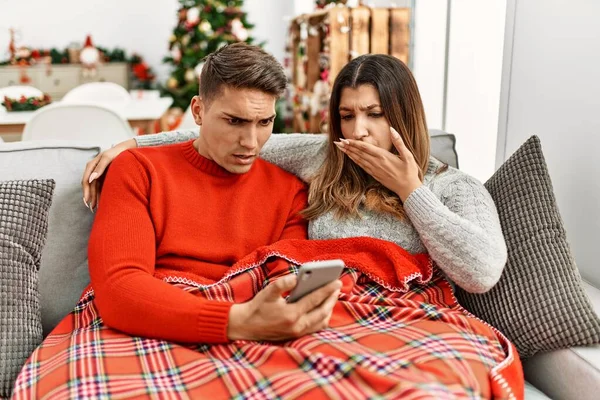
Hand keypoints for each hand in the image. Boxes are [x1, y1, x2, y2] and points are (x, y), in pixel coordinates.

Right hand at [82, 138, 136, 210]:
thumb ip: (99, 168)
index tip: (87, 200)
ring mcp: (98, 173)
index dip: (86, 191)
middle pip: (89, 186)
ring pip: (94, 188)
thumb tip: (91, 179)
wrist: (126, 150)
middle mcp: (93, 170)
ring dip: (94, 197)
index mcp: (91, 165)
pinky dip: (99, 194)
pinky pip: (99, 187)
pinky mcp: (104, 176)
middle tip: (90, 208)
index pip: (86, 180)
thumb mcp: (107, 159)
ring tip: (94, 208)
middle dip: (89, 197)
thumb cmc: (117, 153)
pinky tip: (100, 202)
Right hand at [227, 275, 341, 341]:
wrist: (246, 326)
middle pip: (322, 312)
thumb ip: (283, 283)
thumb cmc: (257, 307)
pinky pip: (316, 328)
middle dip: (332, 298)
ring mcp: (298, 333)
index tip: (337, 281)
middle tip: (338, 286)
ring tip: (332, 296)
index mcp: (291, 314)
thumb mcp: (268, 291)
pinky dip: (323, 318)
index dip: (327, 289)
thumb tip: (297, 277)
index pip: (314, 300)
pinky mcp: (296, 336)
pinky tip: (323, 308)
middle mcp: (297, 325)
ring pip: (321, 322)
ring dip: (329, 309)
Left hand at [334, 127, 421, 201]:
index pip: (365, 147)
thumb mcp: (408, 155)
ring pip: (358, 160)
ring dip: (348, 153)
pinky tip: (350, 157)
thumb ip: (399, 142)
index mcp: (383, 156)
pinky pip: (362, 166)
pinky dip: (354, 161)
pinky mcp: (374, 175)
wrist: (407, 189)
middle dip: (347, 147)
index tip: (344, 139)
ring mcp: (374, 170)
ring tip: (340, 148)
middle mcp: (376, 163)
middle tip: (336, 142)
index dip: (354, 143)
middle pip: (358, 153)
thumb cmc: (409, 171)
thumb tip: (392, 129)